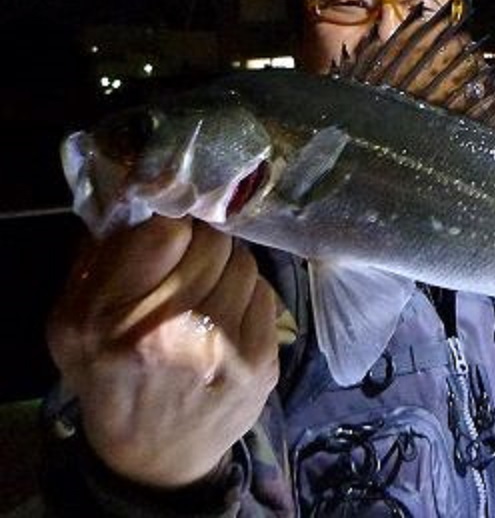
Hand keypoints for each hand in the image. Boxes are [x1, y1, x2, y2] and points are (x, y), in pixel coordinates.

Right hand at [47, 216, 278, 488]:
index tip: (171, 226)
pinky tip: (226, 313)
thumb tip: (139, 197)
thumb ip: (98, 256)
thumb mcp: (71, 319)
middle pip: (213, 242)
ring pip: (244, 262)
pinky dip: (247, 294)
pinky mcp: (262, 361)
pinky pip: (265, 293)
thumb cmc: (108, 374)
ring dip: (227, 265)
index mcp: (114, 317)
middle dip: (202, 240)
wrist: (153, 455)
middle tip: (191, 255)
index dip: (173, 219)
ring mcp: (224, 349)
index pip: (168, 230)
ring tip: (208, 286)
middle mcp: (172, 332)